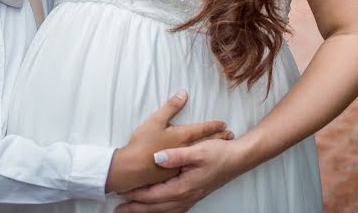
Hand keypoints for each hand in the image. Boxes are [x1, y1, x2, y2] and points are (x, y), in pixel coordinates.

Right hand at [105, 90, 232, 193]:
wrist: (132, 168)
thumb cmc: (143, 143)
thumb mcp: (156, 120)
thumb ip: (171, 107)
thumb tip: (184, 93)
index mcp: (181, 136)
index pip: (201, 130)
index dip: (213, 126)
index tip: (224, 124)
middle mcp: (185, 150)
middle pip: (205, 143)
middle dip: (217, 138)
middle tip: (229, 136)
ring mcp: (180, 165)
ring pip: (200, 156)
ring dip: (211, 151)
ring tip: (220, 149)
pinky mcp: (174, 175)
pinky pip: (191, 168)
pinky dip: (199, 163)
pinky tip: (202, 165)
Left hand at [114, 139, 244, 211]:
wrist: (238, 159)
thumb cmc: (219, 154)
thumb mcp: (197, 150)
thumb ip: (175, 155)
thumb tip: (156, 157)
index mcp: (184, 187)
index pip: (154, 196)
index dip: (136, 196)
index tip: (120, 193)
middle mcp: (186, 197)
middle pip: (156, 208)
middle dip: (136, 209)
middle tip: (118, 209)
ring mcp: (191, 198)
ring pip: (164, 211)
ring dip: (146, 211)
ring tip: (130, 211)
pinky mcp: (193, 195)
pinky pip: (173, 209)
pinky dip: (161, 211)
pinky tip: (155, 209)